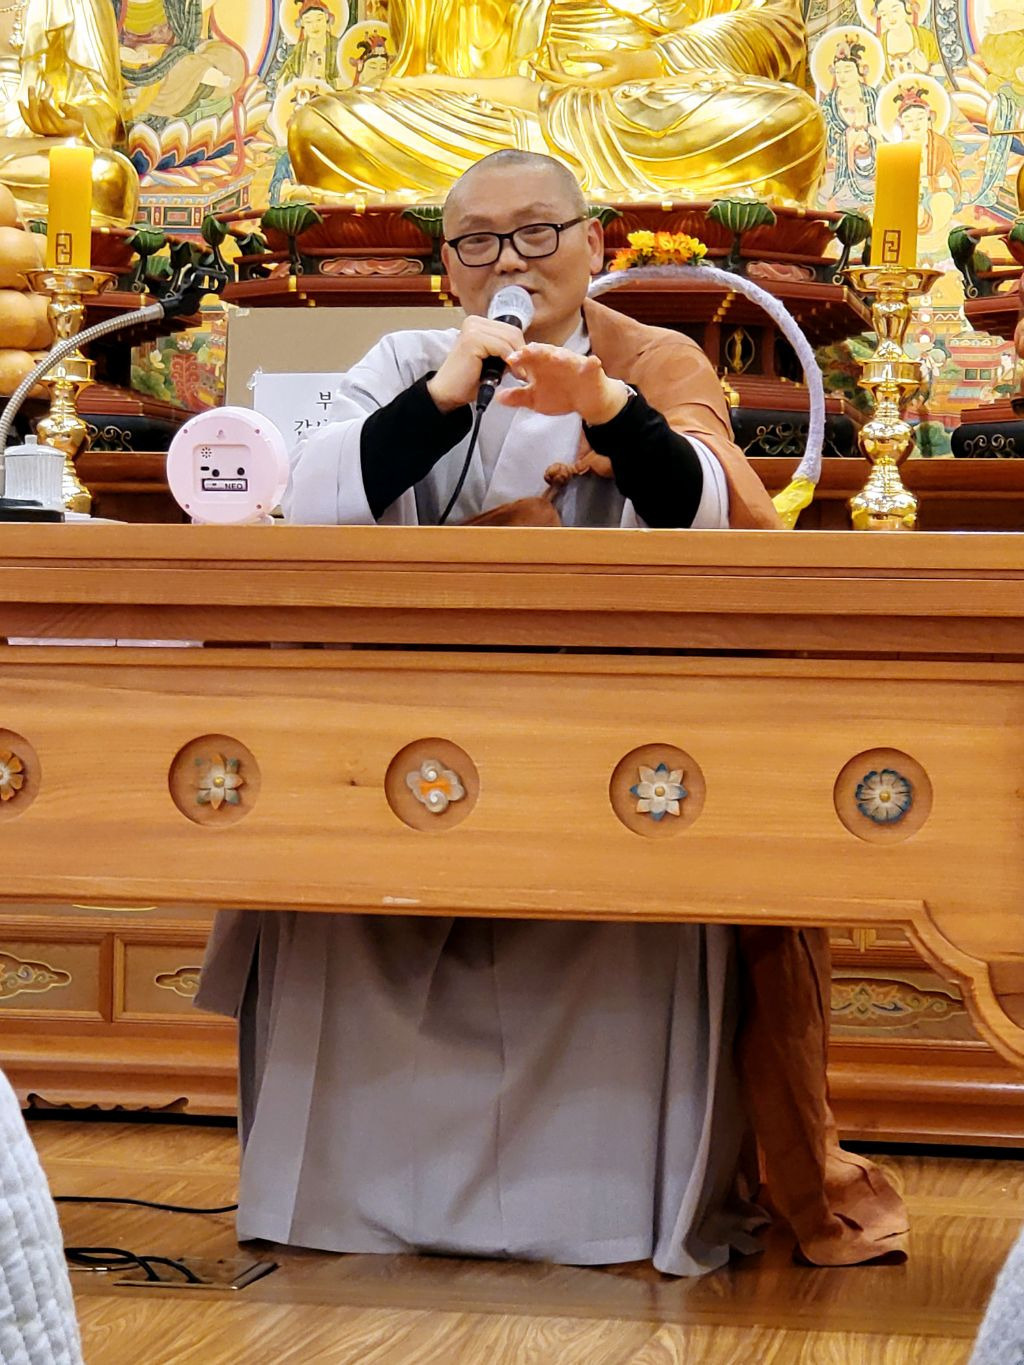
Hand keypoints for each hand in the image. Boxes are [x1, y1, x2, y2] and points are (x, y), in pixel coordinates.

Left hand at [19, 83, 84, 136]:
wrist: (69, 135)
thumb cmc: (74, 123)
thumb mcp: (77, 116)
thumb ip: (70, 110)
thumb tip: (61, 103)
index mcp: (62, 128)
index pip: (53, 116)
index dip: (47, 106)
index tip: (43, 97)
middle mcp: (51, 131)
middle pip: (41, 114)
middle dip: (36, 99)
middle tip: (33, 87)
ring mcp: (43, 131)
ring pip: (33, 116)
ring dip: (30, 101)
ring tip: (31, 89)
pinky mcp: (37, 130)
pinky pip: (27, 121)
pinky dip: (22, 111)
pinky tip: (20, 102)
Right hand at [426, 315, 524, 411]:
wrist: (448, 394)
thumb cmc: (469, 380)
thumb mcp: (492, 361)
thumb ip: (506, 351)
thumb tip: (527, 351)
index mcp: (478, 324)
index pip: (510, 329)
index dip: (520, 347)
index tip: (524, 365)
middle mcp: (473, 322)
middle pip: (512, 331)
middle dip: (521, 352)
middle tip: (524, 372)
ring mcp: (472, 329)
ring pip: (509, 338)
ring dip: (517, 358)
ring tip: (519, 375)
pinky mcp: (472, 340)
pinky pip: (502, 347)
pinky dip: (510, 360)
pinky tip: (513, 372)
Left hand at [499, 344, 629, 423]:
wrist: (587, 400)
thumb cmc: (562, 394)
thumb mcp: (535, 399)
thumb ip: (518, 397)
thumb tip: (498, 397)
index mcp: (541, 364)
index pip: (527, 357)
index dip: (518, 357)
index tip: (509, 360)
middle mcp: (556, 360)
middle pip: (545, 352)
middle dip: (537, 351)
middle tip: (527, 351)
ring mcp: (574, 364)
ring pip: (567, 356)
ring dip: (562, 355)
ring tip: (557, 357)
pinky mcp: (591, 371)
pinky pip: (592, 366)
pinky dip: (592, 364)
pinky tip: (592, 363)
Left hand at [533, 47, 660, 89]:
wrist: (642, 74)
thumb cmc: (627, 63)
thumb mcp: (608, 56)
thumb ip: (587, 56)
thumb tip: (568, 55)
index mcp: (591, 85)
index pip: (563, 80)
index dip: (547, 73)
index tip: (535, 66)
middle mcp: (588, 91)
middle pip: (560, 84)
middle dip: (545, 74)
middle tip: (531, 63)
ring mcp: (589, 91)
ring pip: (565, 85)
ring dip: (551, 76)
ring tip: (538, 66)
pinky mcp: (591, 88)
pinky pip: (572, 84)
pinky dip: (561, 77)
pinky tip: (554, 71)